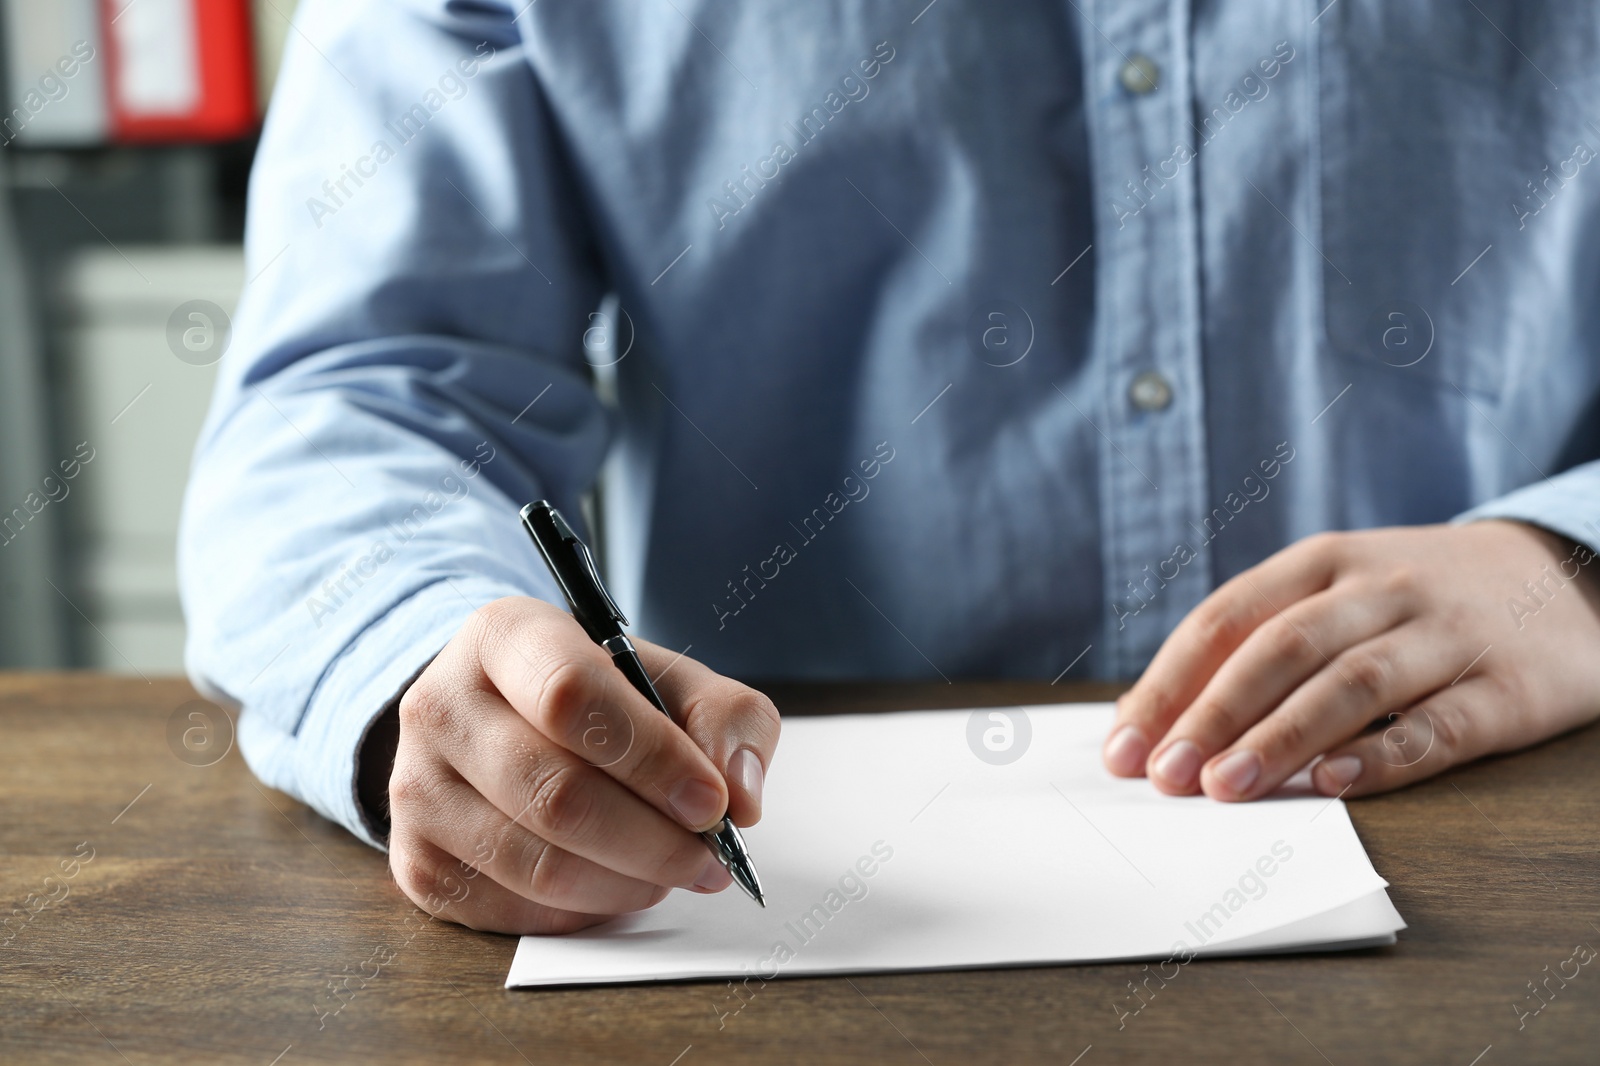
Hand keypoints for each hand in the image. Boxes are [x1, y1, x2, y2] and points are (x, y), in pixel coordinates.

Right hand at [388, 596, 778, 932]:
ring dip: (626, 882)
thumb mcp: (670, 680)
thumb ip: (725, 718)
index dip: (650, 758)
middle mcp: (441, 705)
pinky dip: (582, 911)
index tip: (711, 802)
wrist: (505, 720)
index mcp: (504, 635)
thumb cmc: (600, 699)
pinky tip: (616, 885)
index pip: (570, 695)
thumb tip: (739, 794)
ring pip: (534, 862)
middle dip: (652, 839)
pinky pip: (511, 909)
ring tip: (673, 871)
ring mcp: (416, 787)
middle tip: (709, 857)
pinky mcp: (415, 861)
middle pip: (554, 792)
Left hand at [1102, 521, 1599, 800]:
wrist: (1567, 574)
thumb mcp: (1336, 592)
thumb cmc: (1415, 601)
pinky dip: (1385, 757)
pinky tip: (1335, 786)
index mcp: (1322, 563)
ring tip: (1227, 787)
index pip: (1226, 619)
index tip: (1124, 746)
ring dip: (1282, 738)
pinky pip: (1441, 724)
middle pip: (1280, 648)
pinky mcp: (1508, 689)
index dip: (1168, 684)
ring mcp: (1446, 636)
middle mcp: (1381, 589)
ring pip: (1352, 683)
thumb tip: (1157, 718)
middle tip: (1166, 775)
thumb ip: (1256, 643)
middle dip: (1213, 714)